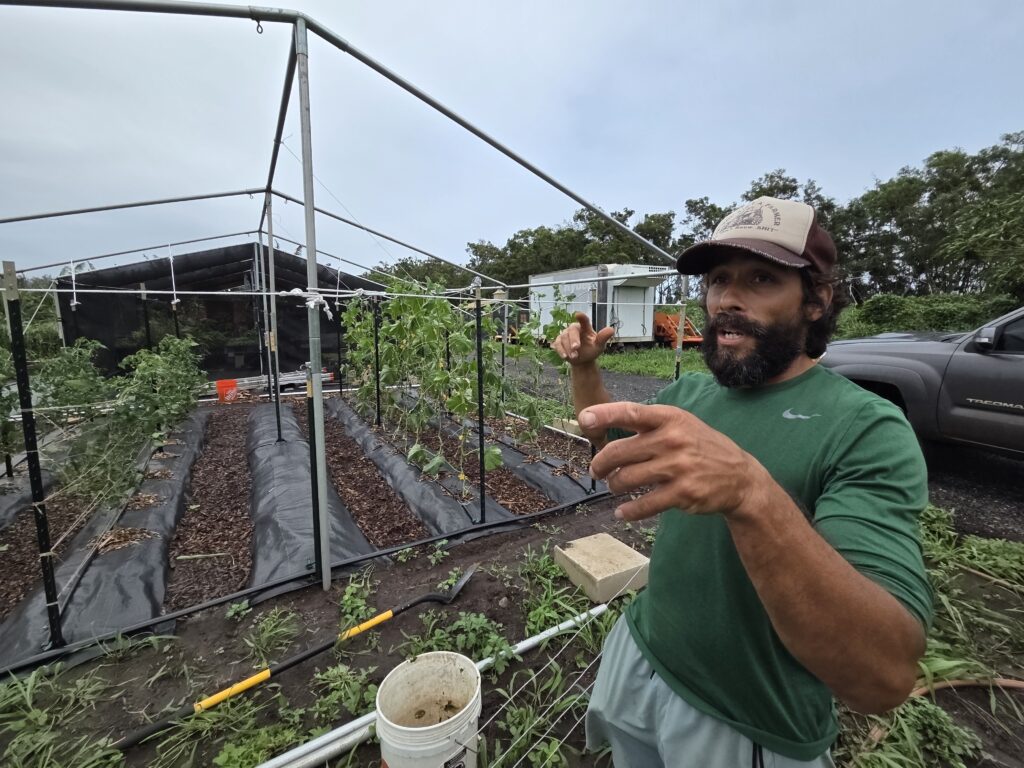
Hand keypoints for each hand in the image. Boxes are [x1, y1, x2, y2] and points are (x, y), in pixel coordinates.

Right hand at [552, 312, 614, 365]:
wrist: (583, 361)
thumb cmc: (592, 350)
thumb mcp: (599, 346)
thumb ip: (603, 338)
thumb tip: (611, 329)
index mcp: (585, 327)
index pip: (584, 320)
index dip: (581, 317)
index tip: (578, 315)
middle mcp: (574, 329)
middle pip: (572, 330)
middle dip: (573, 339)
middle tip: (576, 348)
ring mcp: (565, 334)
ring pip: (564, 338)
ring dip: (568, 348)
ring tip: (574, 357)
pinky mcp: (559, 341)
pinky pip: (557, 344)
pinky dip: (560, 350)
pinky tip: (565, 357)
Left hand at [581, 402, 768, 520]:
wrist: (740, 477)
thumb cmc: (700, 447)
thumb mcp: (681, 424)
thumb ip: (647, 424)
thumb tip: (602, 423)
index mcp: (670, 418)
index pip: (631, 412)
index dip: (604, 415)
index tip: (583, 418)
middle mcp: (673, 440)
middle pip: (619, 452)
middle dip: (601, 464)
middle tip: (597, 470)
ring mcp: (678, 467)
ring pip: (627, 479)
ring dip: (614, 485)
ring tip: (615, 486)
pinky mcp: (682, 493)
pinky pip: (644, 504)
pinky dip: (628, 511)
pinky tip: (622, 512)